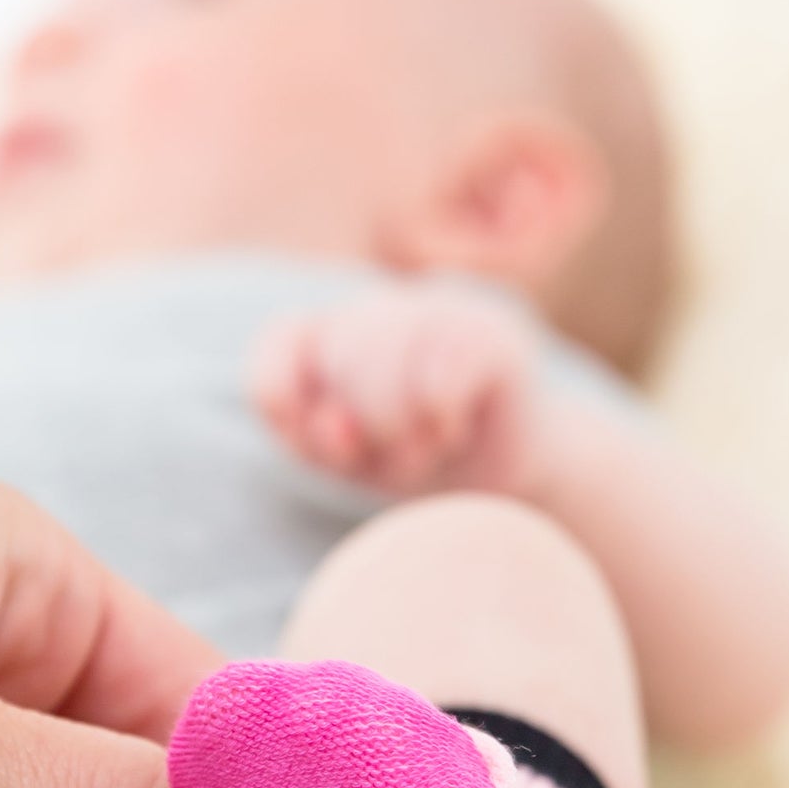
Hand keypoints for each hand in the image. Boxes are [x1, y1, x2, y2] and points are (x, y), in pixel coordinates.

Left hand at [252, 283, 545, 496]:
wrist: (507, 477)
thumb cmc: (416, 461)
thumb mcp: (351, 463)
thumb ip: (316, 441)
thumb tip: (330, 423)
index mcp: (333, 333)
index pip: (280, 339)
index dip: (285, 393)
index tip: (318, 441)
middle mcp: (382, 310)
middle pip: (342, 350)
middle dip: (364, 424)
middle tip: (397, 455)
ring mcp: (441, 311)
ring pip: (389, 353)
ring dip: (402, 429)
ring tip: (428, 446)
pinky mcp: (493, 334)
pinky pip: (442, 373)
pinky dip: (439, 419)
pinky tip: (454, 427)